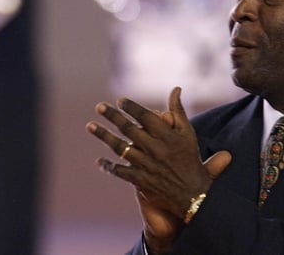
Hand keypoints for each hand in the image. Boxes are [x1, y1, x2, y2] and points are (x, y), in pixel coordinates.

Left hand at [86, 87, 230, 251]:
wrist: (193, 194)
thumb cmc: (190, 159)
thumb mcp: (188, 133)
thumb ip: (178, 111)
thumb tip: (175, 89)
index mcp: (166, 136)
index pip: (145, 117)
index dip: (132, 107)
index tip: (120, 100)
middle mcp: (155, 148)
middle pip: (129, 129)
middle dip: (113, 116)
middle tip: (99, 106)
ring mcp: (146, 165)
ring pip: (121, 148)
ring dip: (104, 136)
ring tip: (90, 125)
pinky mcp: (141, 180)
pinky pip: (120, 172)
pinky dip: (109, 166)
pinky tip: (99, 161)